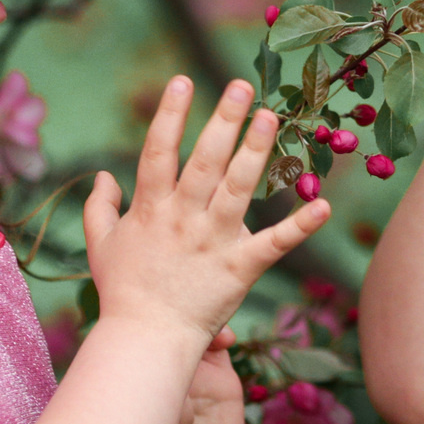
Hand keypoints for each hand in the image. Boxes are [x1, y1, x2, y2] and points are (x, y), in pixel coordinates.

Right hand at [85, 77, 330, 343]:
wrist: (144, 342)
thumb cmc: (123, 293)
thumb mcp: (100, 246)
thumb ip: (100, 208)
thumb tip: (104, 175)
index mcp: (151, 209)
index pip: (159, 152)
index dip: (170, 115)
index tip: (183, 81)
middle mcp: (183, 218)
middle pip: (205, 161)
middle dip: (223, 121)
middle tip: (242, 86)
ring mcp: (213, 242)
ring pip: (237, 189)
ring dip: (255, 152)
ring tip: (271, 117)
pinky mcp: (239, 269)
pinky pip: (273, 244)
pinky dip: (299, 226)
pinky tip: (324, 206)